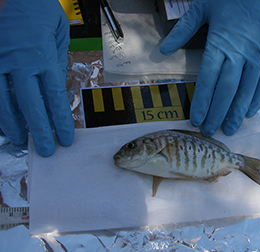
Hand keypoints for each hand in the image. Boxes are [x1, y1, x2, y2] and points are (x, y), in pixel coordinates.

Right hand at [0, 0, 73, 155]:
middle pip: (29, 105)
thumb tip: (56, 90)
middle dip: (39, 131)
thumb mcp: (59, 36)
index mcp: (42, 57)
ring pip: (2, 102)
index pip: (54, 98)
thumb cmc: (40, 9)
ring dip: (12, 124)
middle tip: (46, 149)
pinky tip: (3, 119)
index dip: (60, 122)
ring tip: (21, 139)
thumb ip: (56, 64)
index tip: (66, 139)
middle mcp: (18, 61)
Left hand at [160, 0, 259, 136]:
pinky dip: (256, 97)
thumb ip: (182, 31)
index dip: (203, 102)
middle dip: (217, 113)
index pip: (208, 80)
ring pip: (246, 89)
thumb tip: (163, 50)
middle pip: (226, 90)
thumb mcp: (201, 8)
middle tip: (210, 131)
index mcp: (220, 43)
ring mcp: (257, 55)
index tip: (196, 119)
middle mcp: (239, 53)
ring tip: (230, 129)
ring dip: (237, 112)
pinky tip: (249, 111)